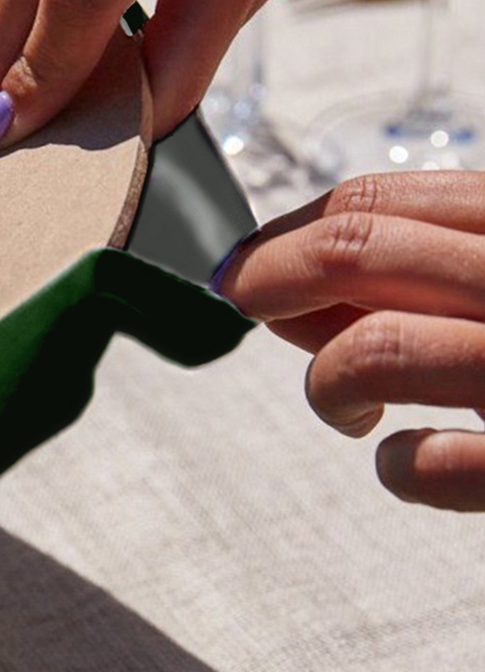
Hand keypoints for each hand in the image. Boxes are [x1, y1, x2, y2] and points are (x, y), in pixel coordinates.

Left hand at [213, 171, 484, 511]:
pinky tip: (412, 462)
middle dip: (270, 277)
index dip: (284, 233)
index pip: (377, 204)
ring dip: (329, 383)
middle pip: (358, 251)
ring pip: (373, 349)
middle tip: (241, 302)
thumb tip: (290, 287)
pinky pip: (430, 463)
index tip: (243, 264)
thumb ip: (425, 274)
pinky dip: (402, 468)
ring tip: (348, 407)